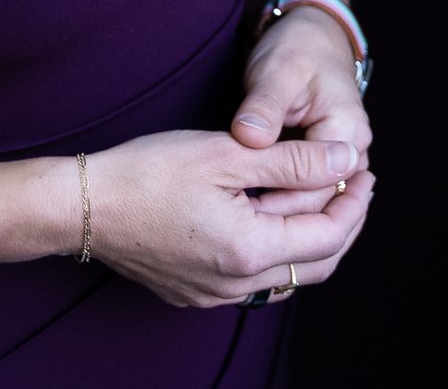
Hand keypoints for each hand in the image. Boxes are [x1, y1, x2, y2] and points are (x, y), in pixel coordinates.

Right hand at [84, 129, 374, 307]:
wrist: (82, 206)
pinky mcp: (194, 290)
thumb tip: (346, 159)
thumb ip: (294, 159)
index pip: (329, 236)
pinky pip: (252, 275)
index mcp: (248, 251)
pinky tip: (270, 211)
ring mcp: (212, 293)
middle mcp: (235, 285)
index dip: (355, 202)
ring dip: (308, 235)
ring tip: (316, 192)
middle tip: (353, 182)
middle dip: (342, 222)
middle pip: (315, 264)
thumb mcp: (228, 153)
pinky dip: (274, 245)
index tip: (365, 170)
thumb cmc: (148, 172)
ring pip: (284, 272)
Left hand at [230, 5, 372, 216]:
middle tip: (231, 229)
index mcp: (347, 131)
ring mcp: (342, 160)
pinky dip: (285, 206)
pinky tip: (250, 214)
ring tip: (237, 227)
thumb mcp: (276, 72)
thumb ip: (264, 107)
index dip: (278, 203)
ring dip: (282, 217)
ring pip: (316, 204)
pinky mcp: (326, 162)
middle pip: (320, 203)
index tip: (237, 210)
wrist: (310, 36)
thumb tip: (249, 137)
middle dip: (279, 218)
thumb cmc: (296, 49)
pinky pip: (310, 195)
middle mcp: (353, 152)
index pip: (317, 187)